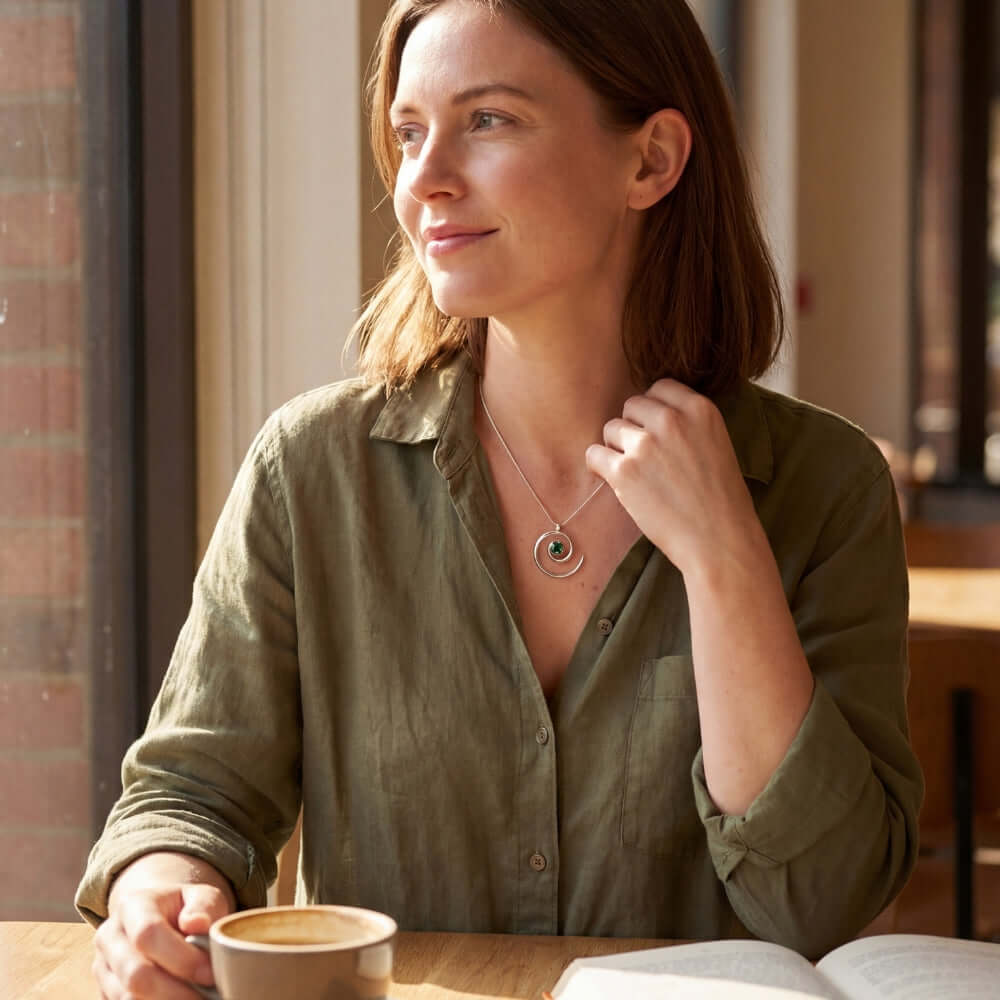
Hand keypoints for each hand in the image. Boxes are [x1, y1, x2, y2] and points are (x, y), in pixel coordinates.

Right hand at [93, 883, 230, 998]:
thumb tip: (198, 923)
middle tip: (208, 997)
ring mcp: (102, 968)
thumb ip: (204, 906)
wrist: (159, 918)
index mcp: (132, 905)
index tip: (210, 973)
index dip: (181, 958)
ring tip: (197, 999)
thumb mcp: (201, 896)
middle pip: (135, 975)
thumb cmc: (185, 909)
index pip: (148, 934)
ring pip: (127, 999)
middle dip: (175, 992)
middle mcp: (110, 937)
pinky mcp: (104, 992)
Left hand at [586, 379, 760, 572]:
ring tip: (638, 475)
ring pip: (611, 428)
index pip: (659, 388)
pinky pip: (594, 454)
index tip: (658, 433)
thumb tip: (650, 414)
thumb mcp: (716, 444)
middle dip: (634, 429)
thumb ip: (687, 423)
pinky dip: (600, 467)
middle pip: (631, 406)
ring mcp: (645, 444)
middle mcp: (671, 419)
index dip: (653, 411)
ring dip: (617, 449)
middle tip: (648, 459)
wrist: (720, 540)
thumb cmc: (721, 499)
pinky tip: (617, 482)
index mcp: (699, 408)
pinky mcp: (624, 471)